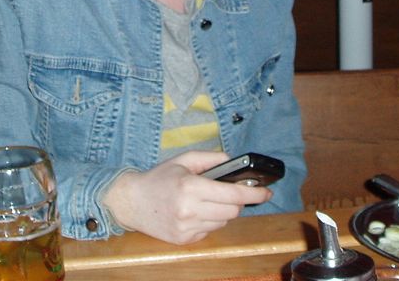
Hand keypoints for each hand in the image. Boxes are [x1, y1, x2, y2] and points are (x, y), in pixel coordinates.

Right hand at [102, 151, 272, 243]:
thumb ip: (211, 158)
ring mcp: (187, 228)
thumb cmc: (159, 178)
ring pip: (223, 221)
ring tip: (208, 200)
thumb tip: (234, 162)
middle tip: (230, 192)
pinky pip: (210, 230)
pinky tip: (196, 212)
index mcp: (190, 187)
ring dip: (223, 211)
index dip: (253, 193)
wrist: (132, 202)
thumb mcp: (183, 159)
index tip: (267, 192)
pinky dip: (210, 221)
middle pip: (233, 210)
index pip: (232, 193)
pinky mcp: (184, 240)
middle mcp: (189, 210)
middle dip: (237, 200)